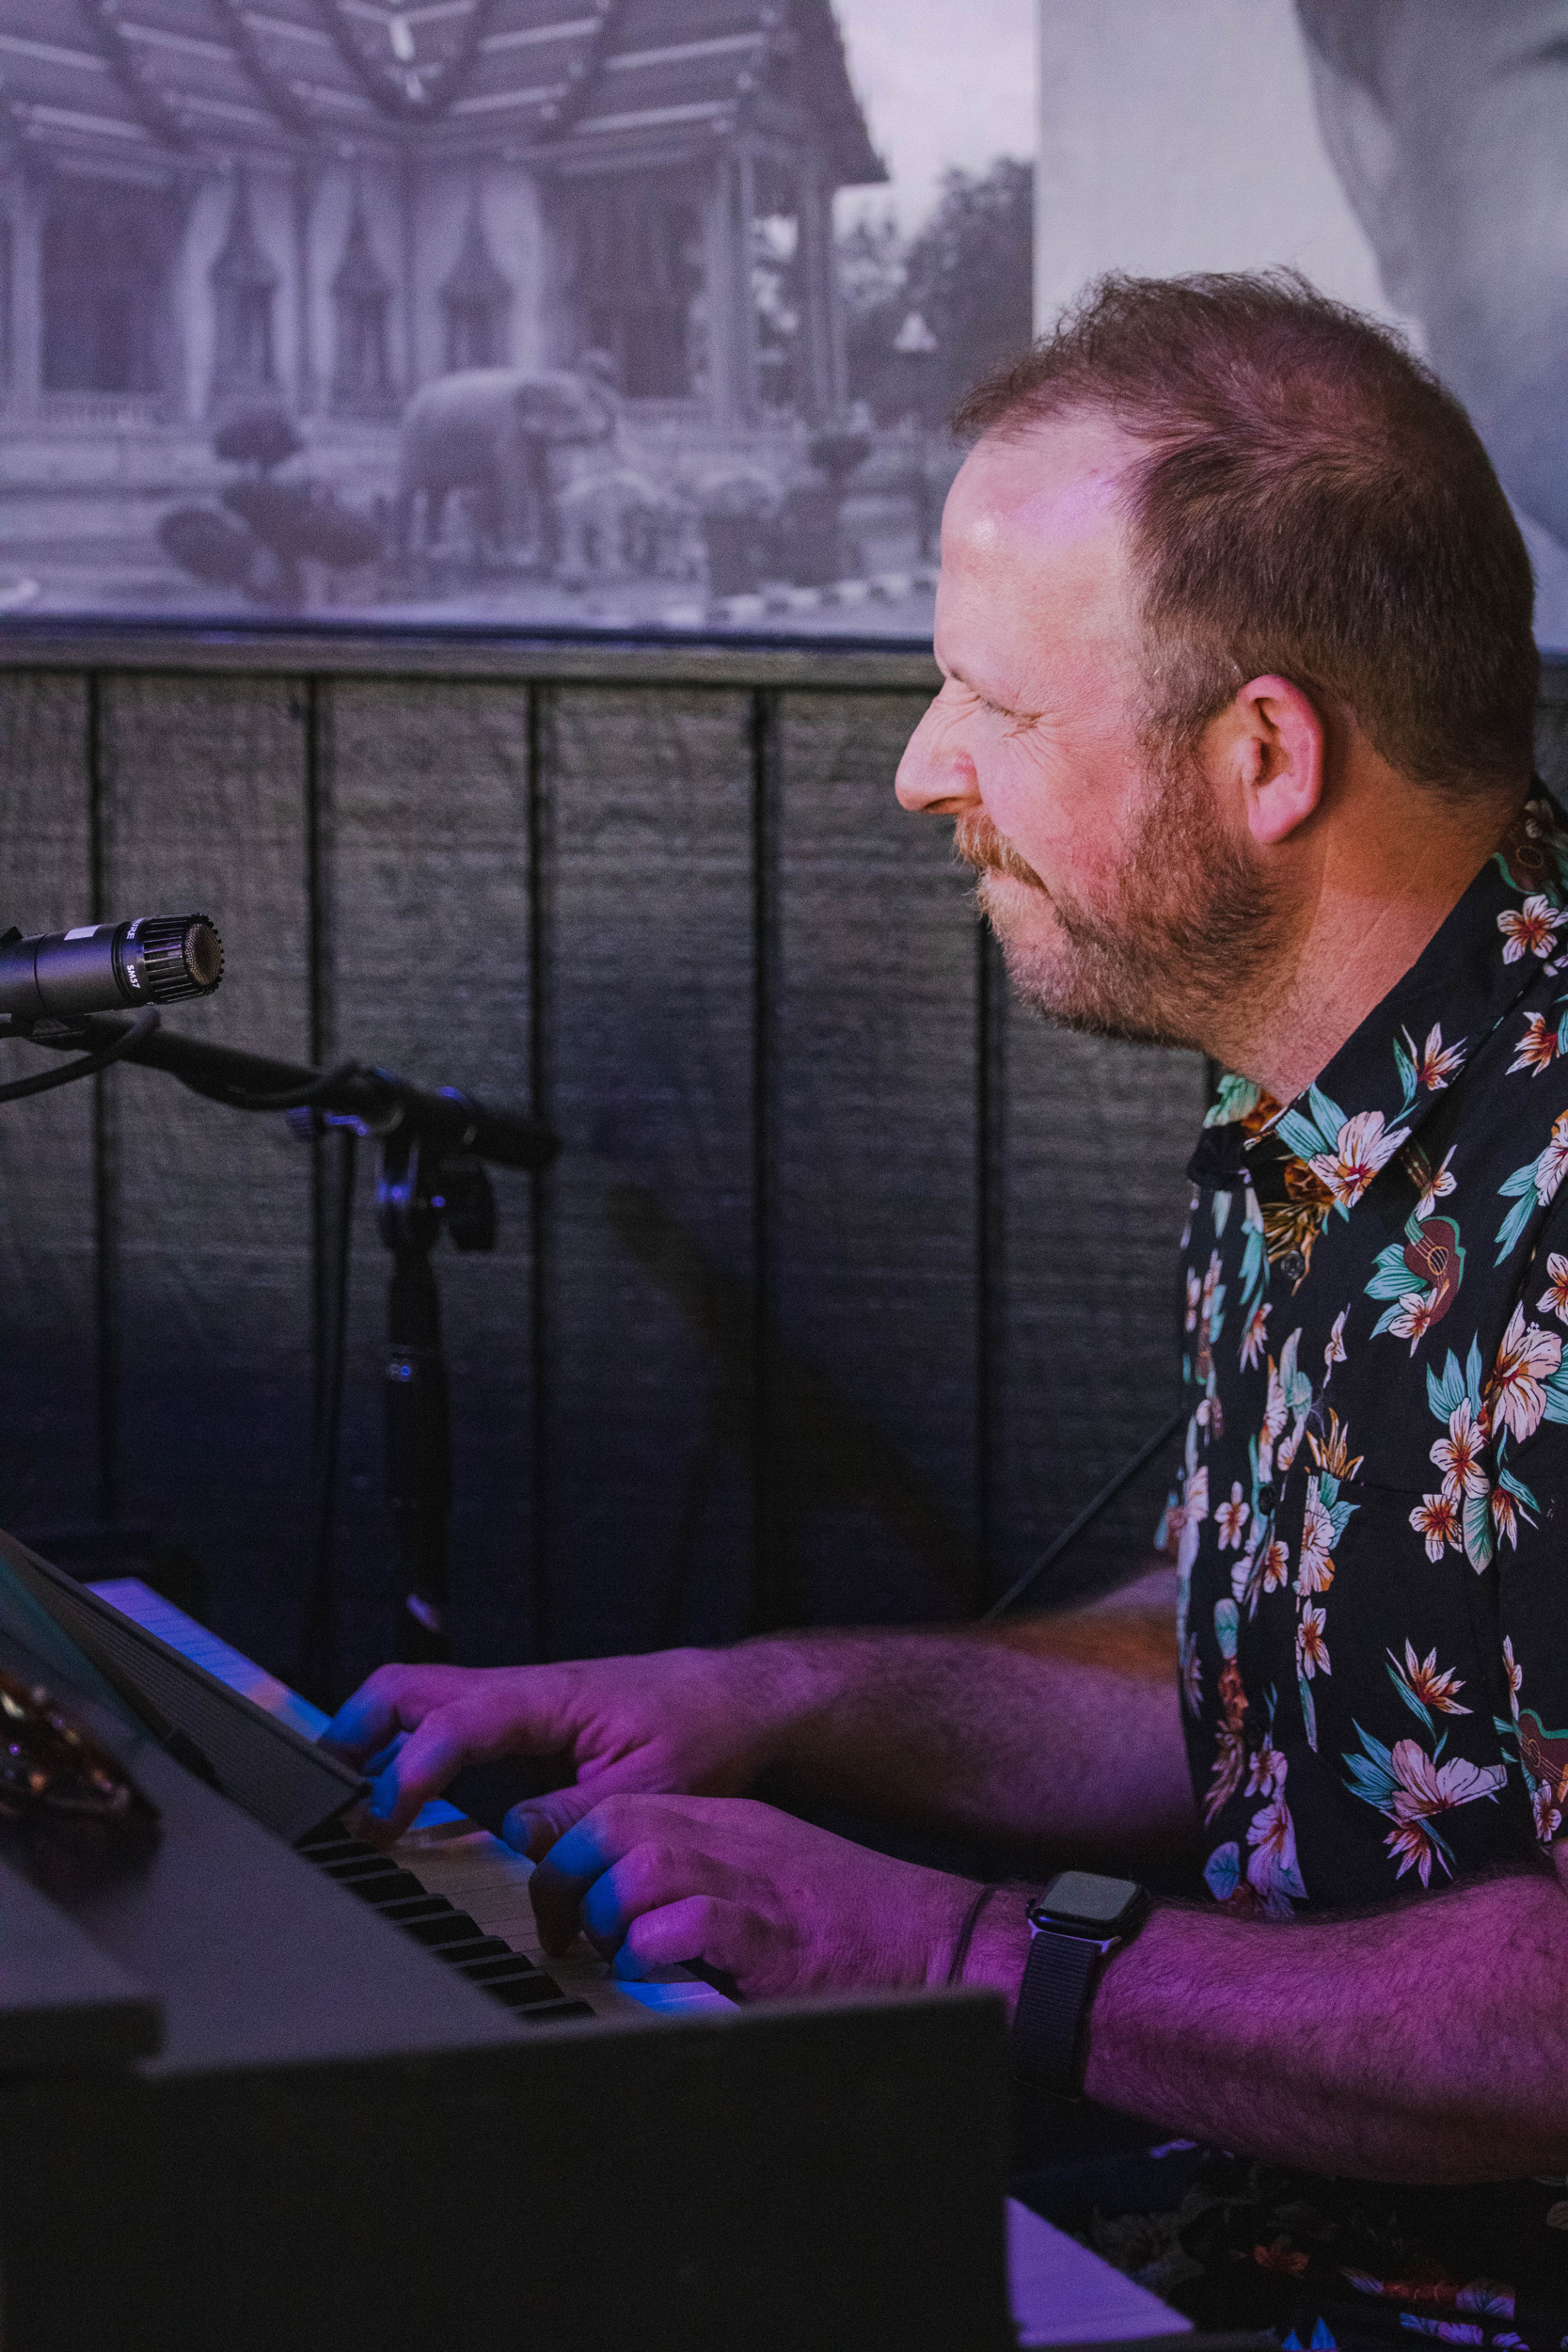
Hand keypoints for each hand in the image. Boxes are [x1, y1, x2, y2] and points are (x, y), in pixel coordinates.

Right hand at [319, 1648, 778, 1845]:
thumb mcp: (650, 1786)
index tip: (384, 1818)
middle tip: (329, 1795)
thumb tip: (513, 1838)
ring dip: (377, 1742)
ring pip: (423, 1702)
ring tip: (346, 1804)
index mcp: (548, 1698)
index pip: (457, 1720)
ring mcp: (518, 1703)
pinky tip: (404, 1799)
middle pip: (411, 1687)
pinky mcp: (525, 1723)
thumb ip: (579, 1815)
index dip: (413, 1768)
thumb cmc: (702, 1729)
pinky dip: (413, 1752)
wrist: (735, 1699)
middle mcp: (521, 1691)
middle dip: (357, 1731)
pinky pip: (450, 1727)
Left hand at [523, 1792, 978, 2001]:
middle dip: (568, 1876)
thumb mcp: (762, 1872)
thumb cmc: (846, 1919)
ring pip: (641, 1866)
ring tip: (615, 1955)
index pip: (620, 1805)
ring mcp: (752, 1886)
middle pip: (616, 1823)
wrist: (933, 1936)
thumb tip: (611, 1903)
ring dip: (609, 1914)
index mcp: (726, 1822)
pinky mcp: (771, 1940)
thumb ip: (694, 1875)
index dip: (566, 1847)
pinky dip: (654, 1949)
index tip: (552, 1897)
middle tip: (564, 1934)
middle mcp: (731, 1842)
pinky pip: (689, 1925)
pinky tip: (654, 1975)